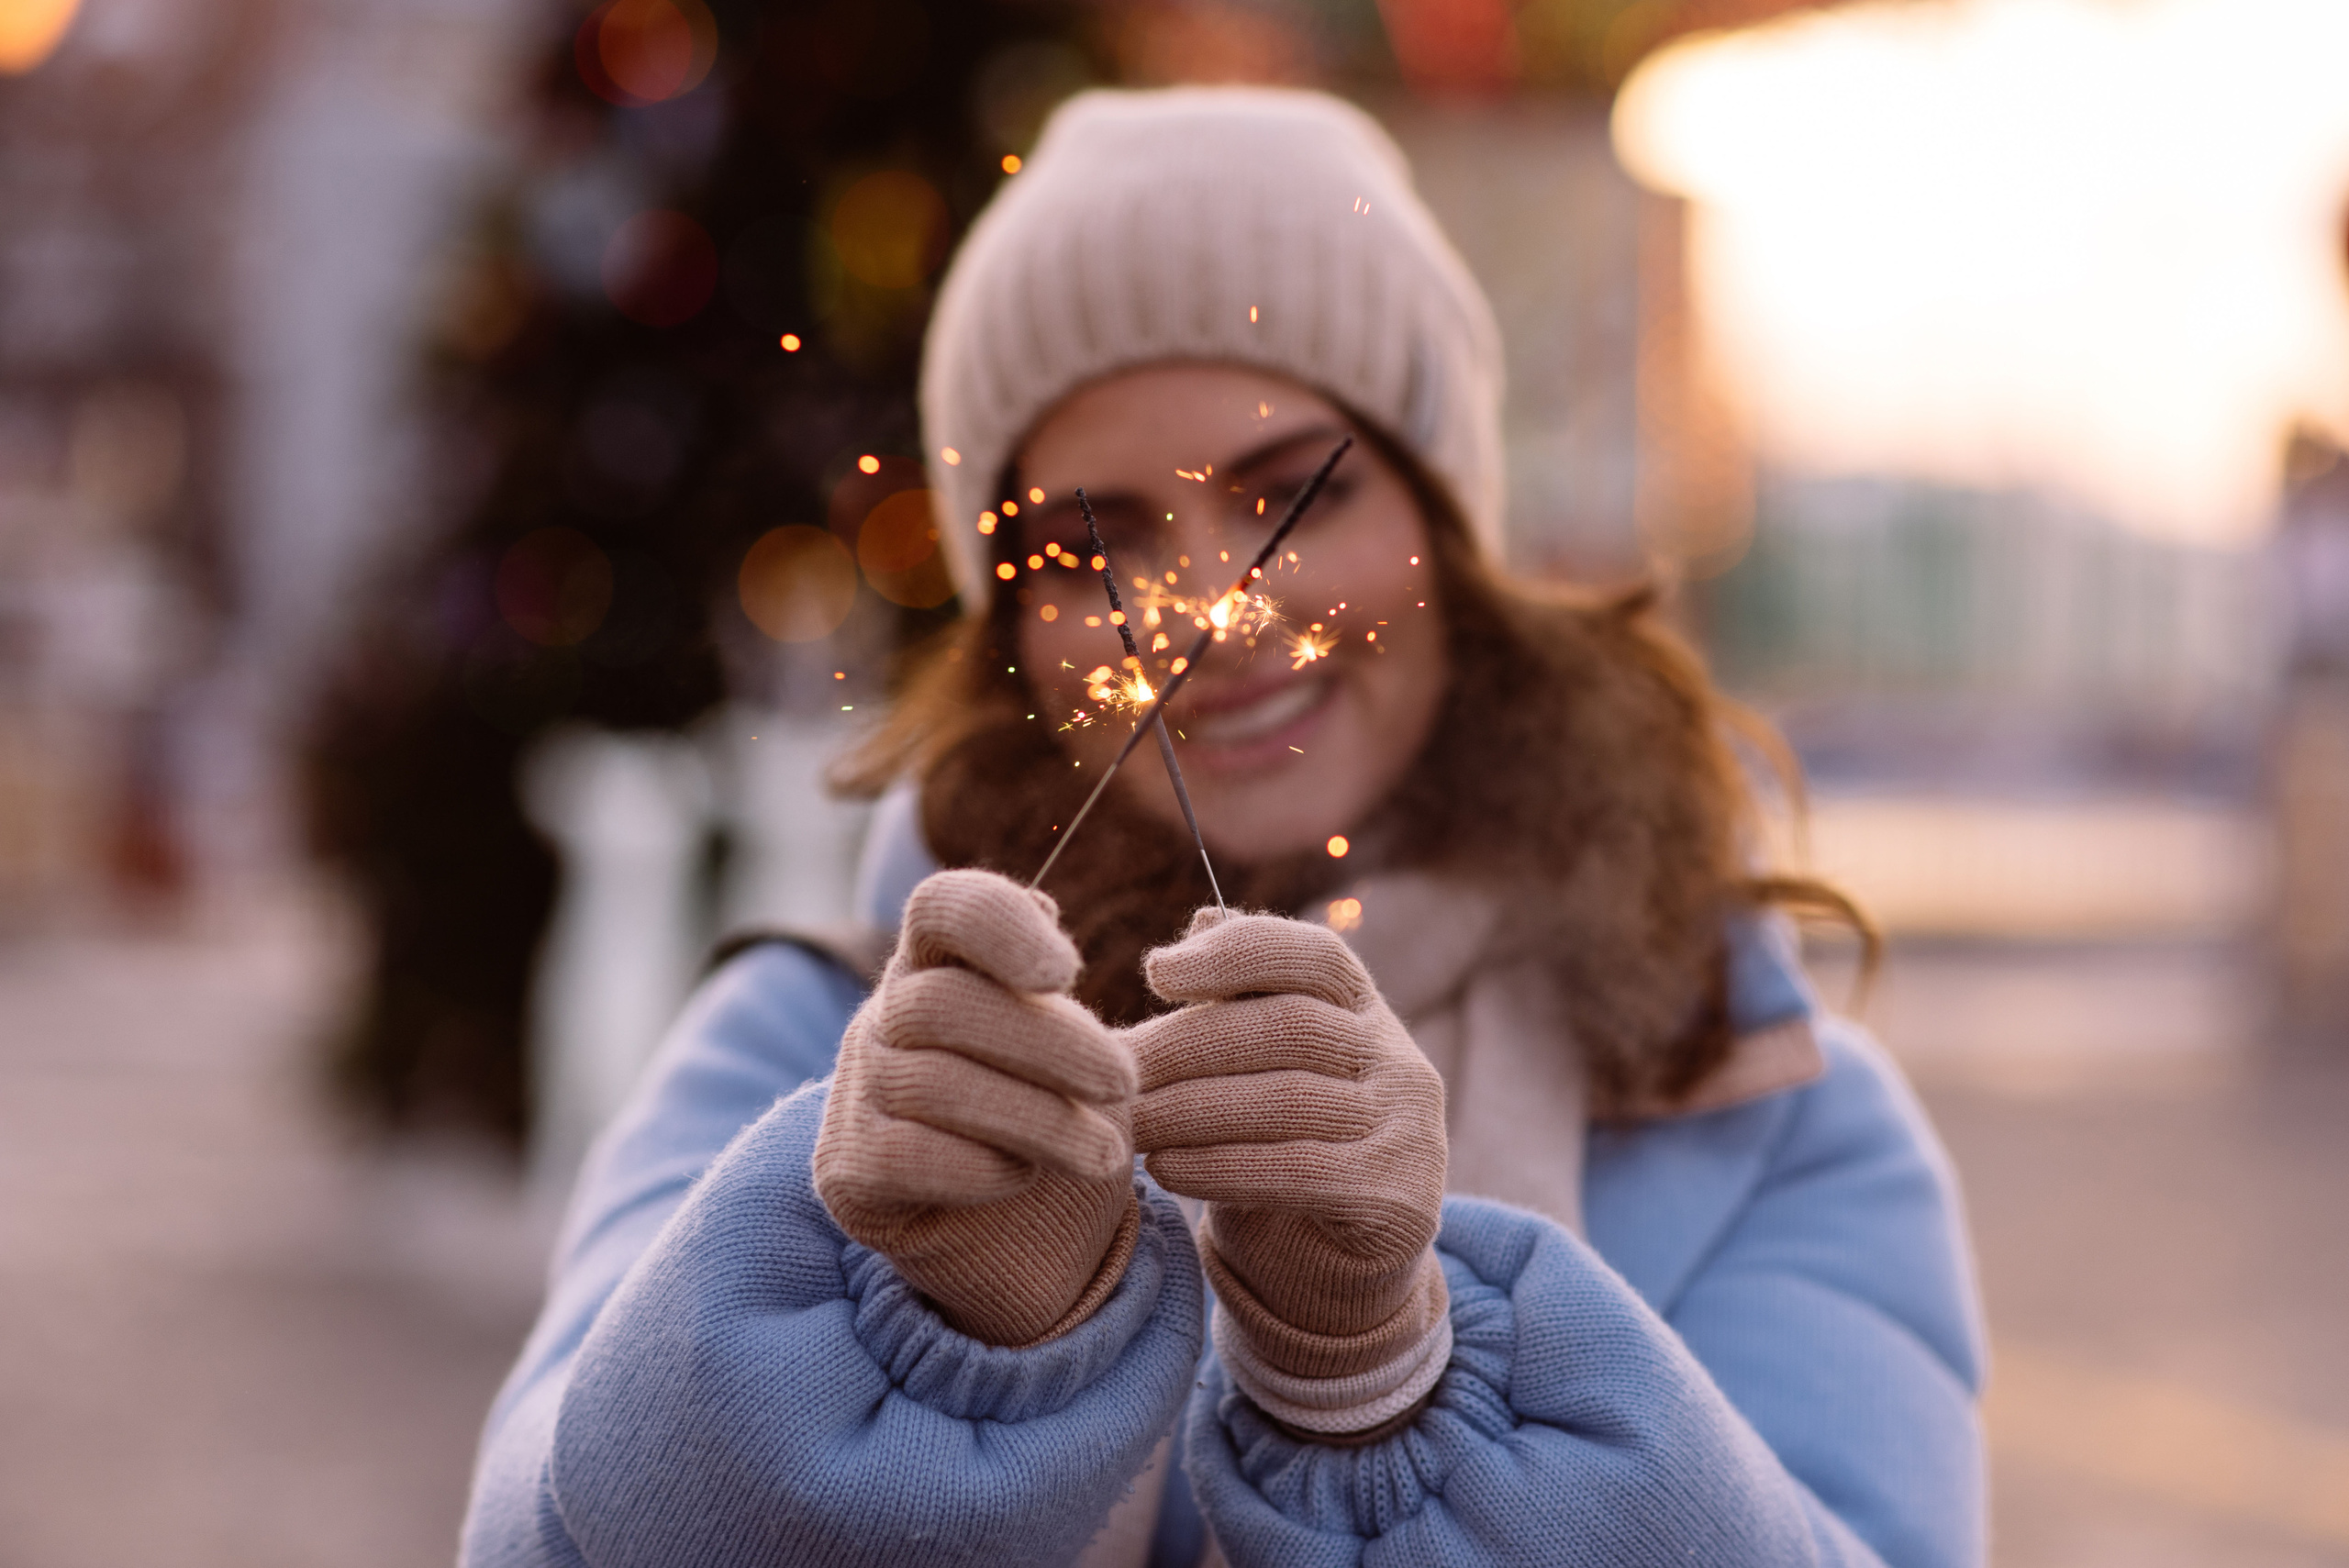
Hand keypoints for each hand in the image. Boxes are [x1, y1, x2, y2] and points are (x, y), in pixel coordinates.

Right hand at [812, 869, 1138, 1346]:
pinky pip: (911, 1156)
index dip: (1000, 925)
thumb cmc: (1050, 1112)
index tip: (1068, 974)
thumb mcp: (1069, 1041)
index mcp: (936, 964)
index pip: (942, 907)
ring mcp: (857, 1091)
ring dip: (1039, 1119)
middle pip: (946, 1003)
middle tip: (1124, 1081)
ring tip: (1107, 1153)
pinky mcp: (847, 1168)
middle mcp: (883, 1017)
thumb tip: (1041, 905)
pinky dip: (982, 1167)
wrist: (1017, 1232)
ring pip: (938, 1085)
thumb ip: (1053, 979)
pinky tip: (1026, 1177)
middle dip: (1050, 1044)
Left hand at [1129, 910, 1448, 1430]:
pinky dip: (1221, 1166)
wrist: (1339, 1256)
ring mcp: (1407, 1127)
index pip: (1314, 955)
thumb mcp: (1269, 1062)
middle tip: (1116, 1071)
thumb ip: (1242, 995)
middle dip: (1189, 1046)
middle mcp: (1399, 1058)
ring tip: (1130, 1123)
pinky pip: (1297, 1171)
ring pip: (1287, 1100)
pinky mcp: (1397, 1195)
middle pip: (1289, 1028)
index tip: (1155, 973)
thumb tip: (1200, 919)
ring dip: (1192, 1110)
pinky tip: (1164, 1169)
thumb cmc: (1284, 1136)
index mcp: (1366, 1008)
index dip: (1236, 953)